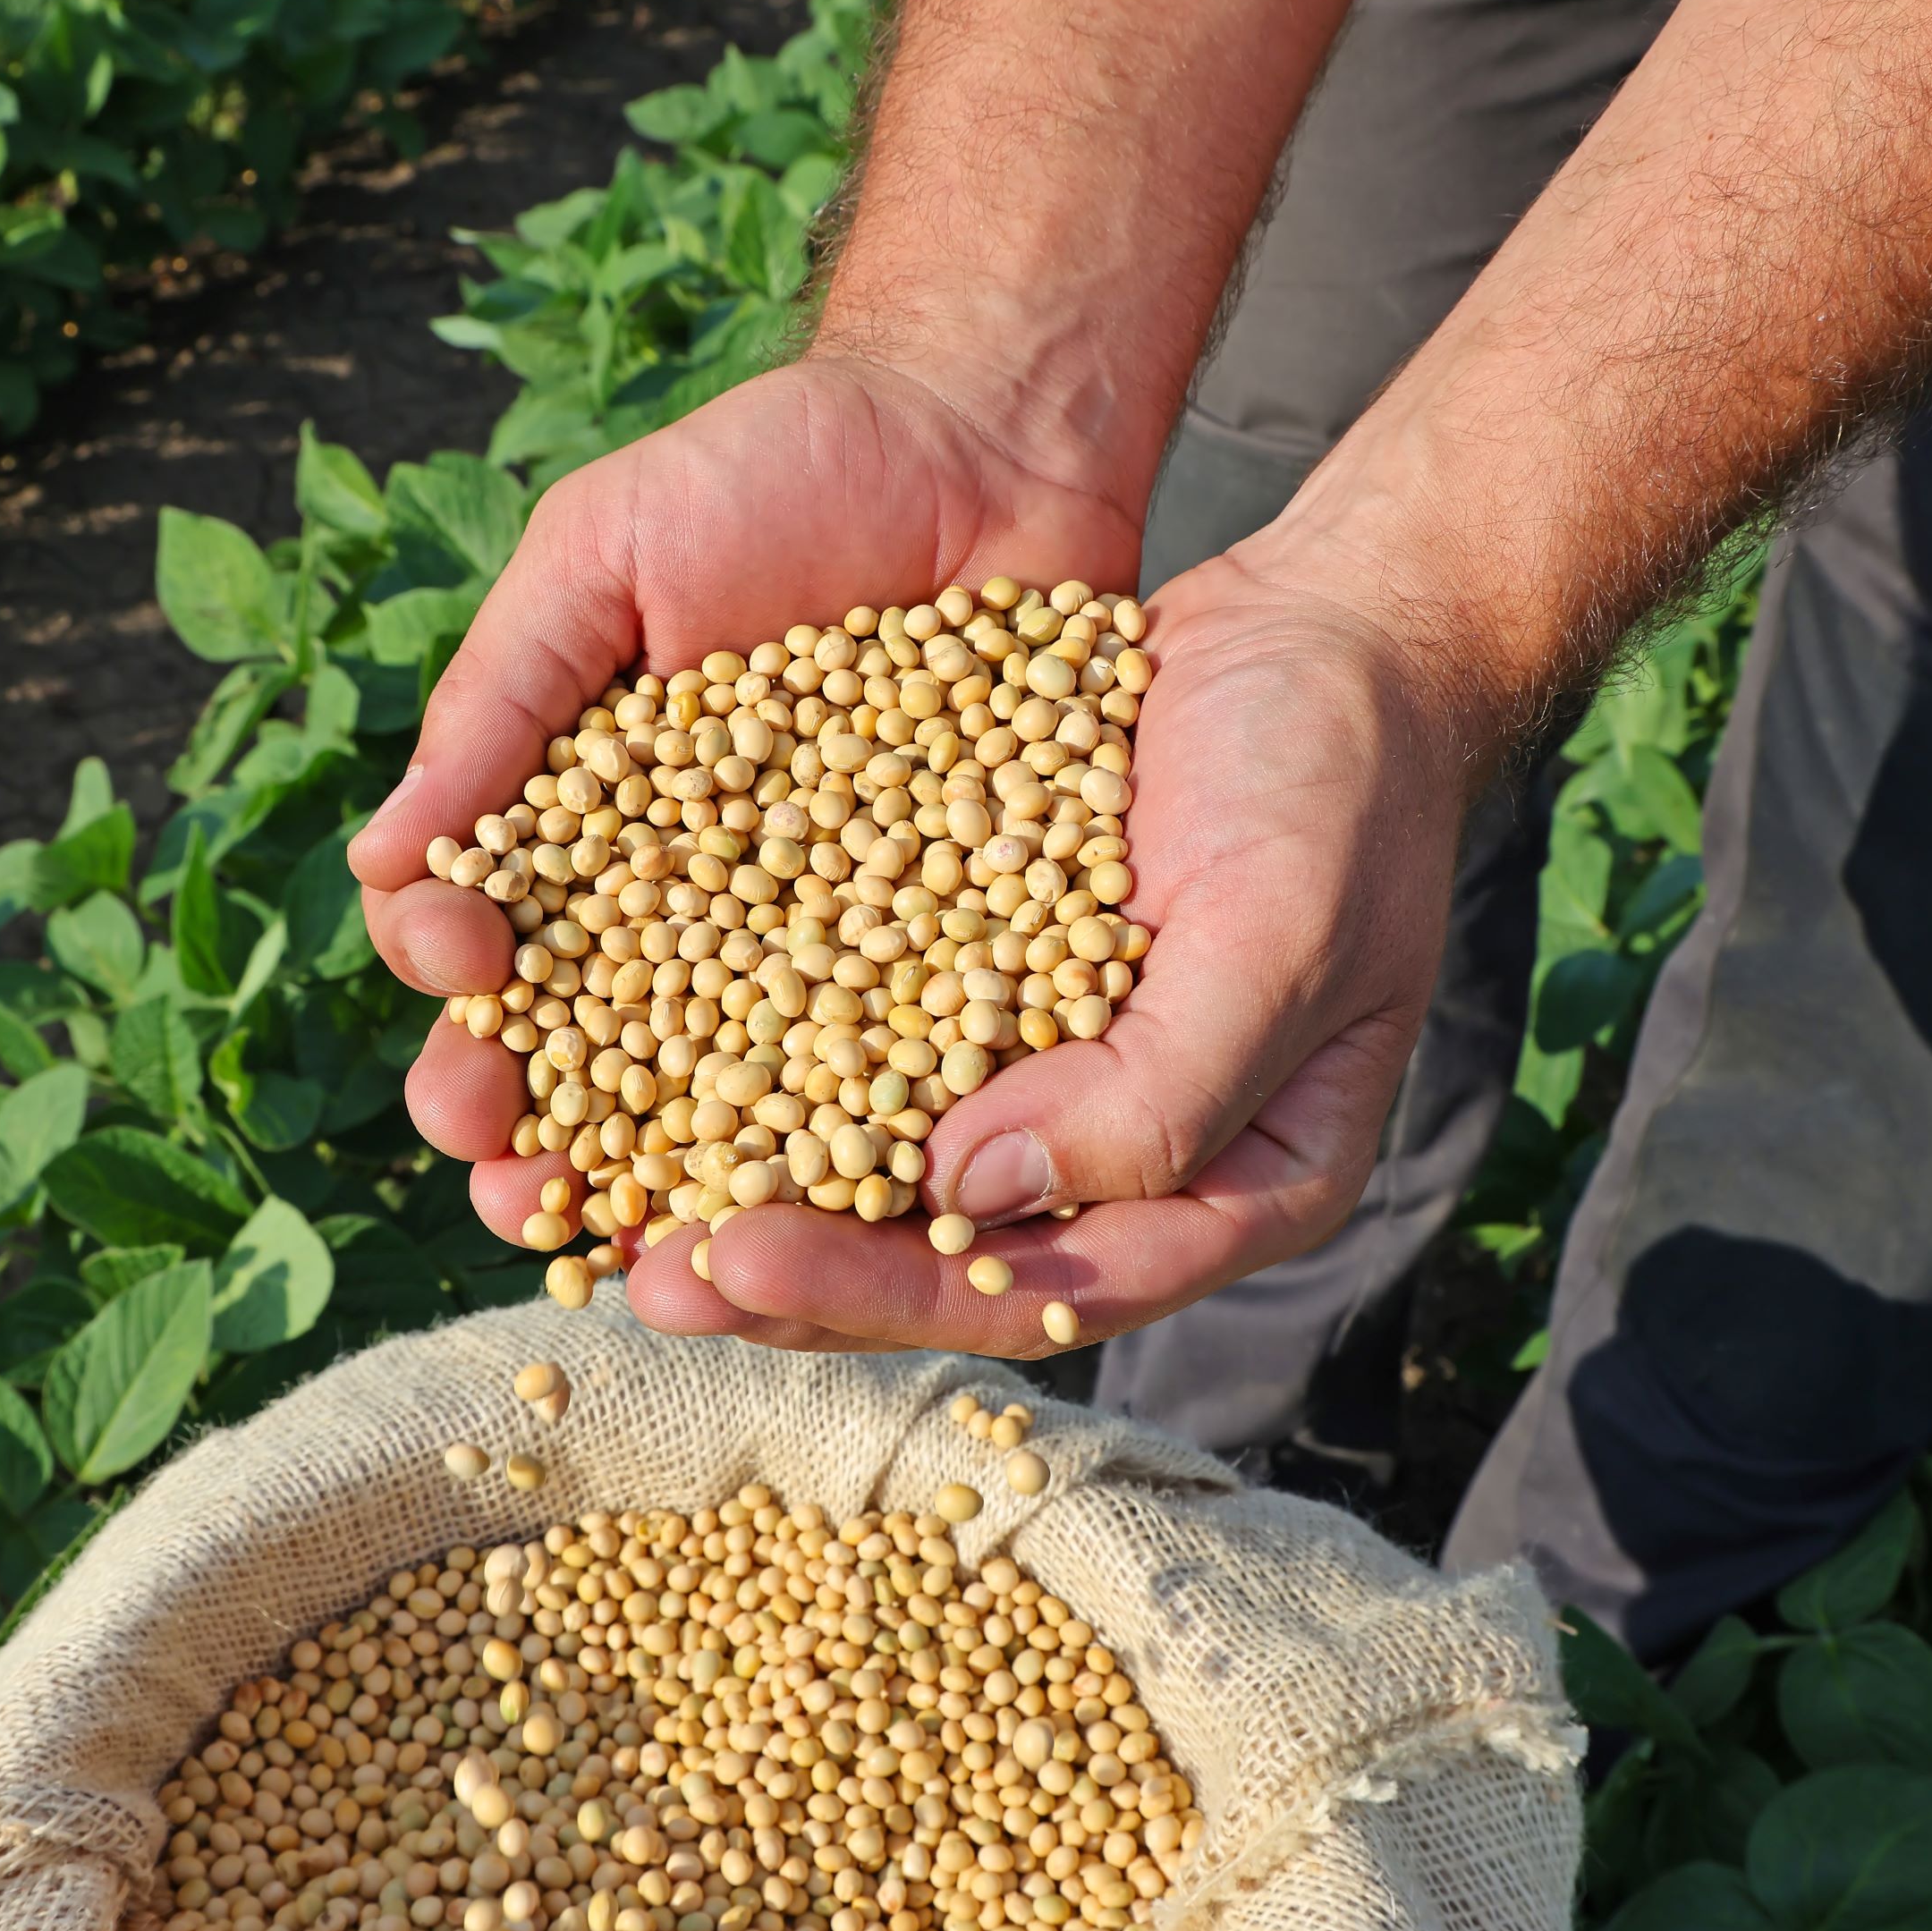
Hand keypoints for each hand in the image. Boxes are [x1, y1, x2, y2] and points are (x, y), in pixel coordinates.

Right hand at [346, 348, 1146, 1316]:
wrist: (988, 432)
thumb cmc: (774, 471)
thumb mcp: (605, 554)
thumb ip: (500, 704)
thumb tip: (377, 867)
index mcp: (583, 837)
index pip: (487, 951)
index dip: (460, 1000)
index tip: (464, 1000)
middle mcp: (689, 915)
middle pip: (592, 1062)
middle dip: (542, 1136)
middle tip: (519, 1183)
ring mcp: (820, 945)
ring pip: (731, 1100)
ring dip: (680, 1185)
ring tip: (650, 1245)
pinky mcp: (952, 950)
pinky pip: (901, 1063)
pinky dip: (863, 1141)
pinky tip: (841, 1203)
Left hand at [621, 522, 1484, 1354]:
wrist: (1324, 634)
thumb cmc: (1338, 787)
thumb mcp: (1281, 938)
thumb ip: (1155, 1093)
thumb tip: (972, 1199)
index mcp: (1229, 1194)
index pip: (1040, 1290)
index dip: (881, 1296)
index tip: (732, 1261)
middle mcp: (1124, 1159)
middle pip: (932, 1257)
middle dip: (779, 1270)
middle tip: (631, 1272)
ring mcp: (1044, 1073)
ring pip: (873, 1165)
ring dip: (739, 1181)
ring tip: (593, 1193)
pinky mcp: (974, 978)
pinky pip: (853, 1039)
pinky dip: (750, 1052)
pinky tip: (634, 1045)